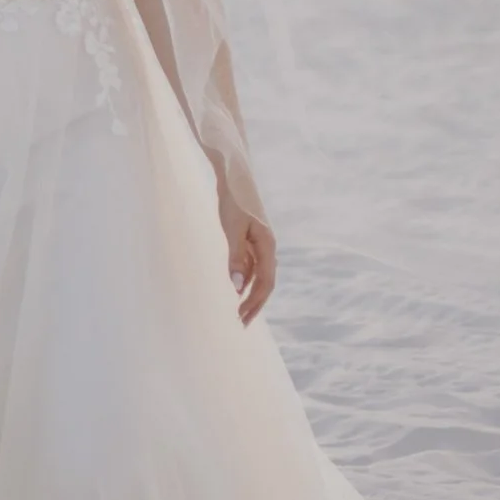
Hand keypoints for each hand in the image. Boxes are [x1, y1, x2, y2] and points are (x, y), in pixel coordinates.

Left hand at [214, 169, 276, 324]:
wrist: (234, 176)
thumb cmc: (234, 201)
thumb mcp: (232, 230)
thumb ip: (235, 259)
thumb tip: (236, 288)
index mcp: (267, 245)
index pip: (265, 282)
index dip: (255, 303)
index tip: (242, 317)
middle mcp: (267, 247)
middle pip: (265, 283)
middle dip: (254, 304)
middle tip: (241, 323)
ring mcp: (260, 243)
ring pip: (258, 276)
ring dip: (249, 293)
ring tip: (238, 311)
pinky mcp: (251, 239)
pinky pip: (251, 266)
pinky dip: (245, 279)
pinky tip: (236, 287)